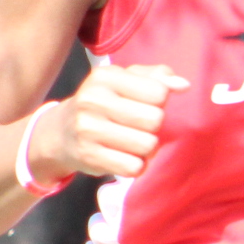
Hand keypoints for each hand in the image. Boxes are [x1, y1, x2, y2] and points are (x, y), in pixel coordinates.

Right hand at [32, 64, 186, 181]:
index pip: (159, 93)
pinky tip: (124, 157)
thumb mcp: (124, 81)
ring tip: (131, 142)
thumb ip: (157, 78)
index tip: (143, 104)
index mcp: (106, 77)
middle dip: (152, 126)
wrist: (59, 133)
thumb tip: (184, 86)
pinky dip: (136, 165)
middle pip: (155, 120)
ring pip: (147, 146)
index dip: (158, 102)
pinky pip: (134, 167)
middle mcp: (93, 100)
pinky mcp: (90, 157)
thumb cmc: (103, 103)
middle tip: (137, 126)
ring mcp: (89, 130)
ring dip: (146, 148)